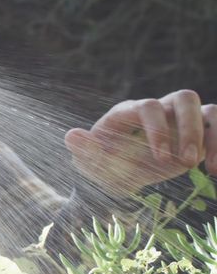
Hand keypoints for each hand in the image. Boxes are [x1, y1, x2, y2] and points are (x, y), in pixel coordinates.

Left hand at [65, 89, 216, 195]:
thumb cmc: (103, 164)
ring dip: (214, 136)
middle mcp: (158, 109)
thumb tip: (70, 136)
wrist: (118, 175)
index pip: (149, 106)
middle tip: (187, 162)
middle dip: (190, 128)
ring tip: (209, 169)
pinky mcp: (198, 132)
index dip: (158, 129)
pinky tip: (215, 170)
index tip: (161, 158)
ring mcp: (179, 119)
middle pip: (184, 97)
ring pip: (208, 110)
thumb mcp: (92, 162)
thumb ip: (85, 150)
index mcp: (129, 111)